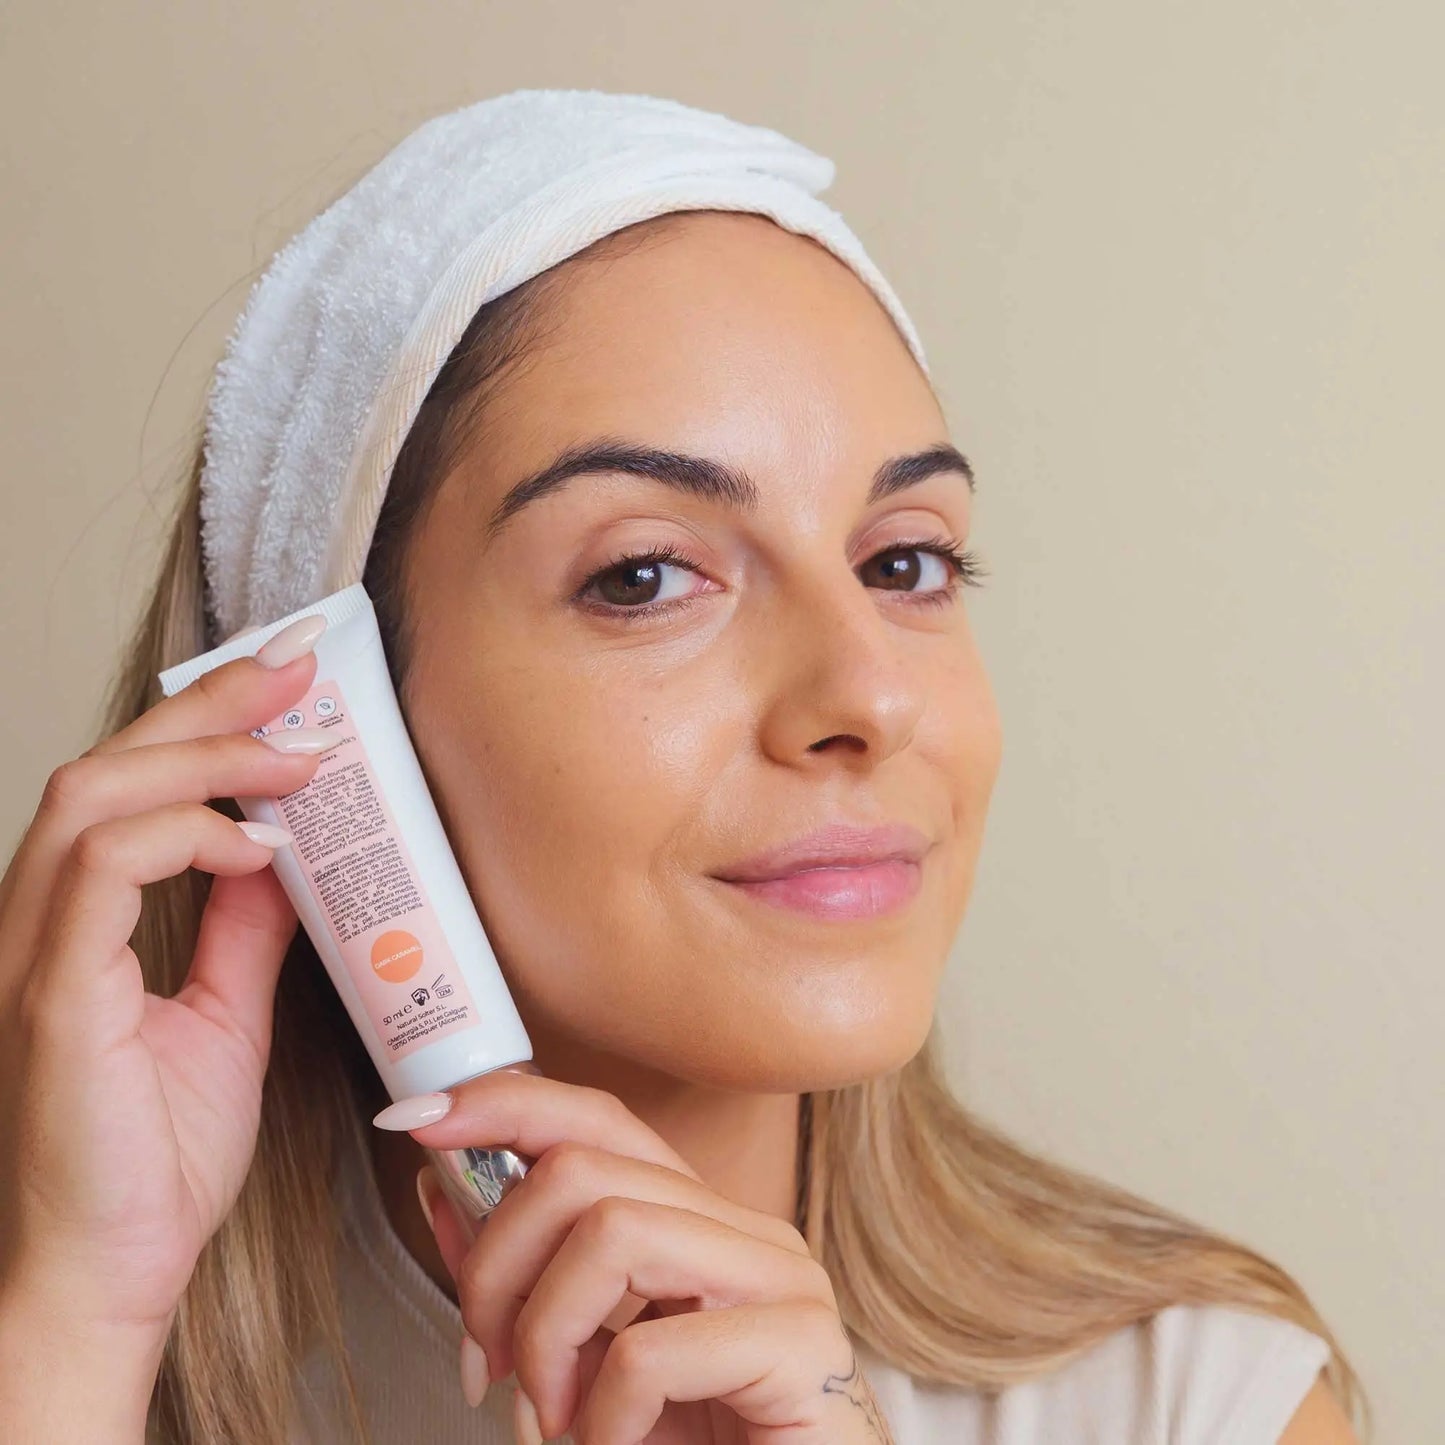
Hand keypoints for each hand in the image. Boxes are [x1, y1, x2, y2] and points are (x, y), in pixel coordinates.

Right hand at [0, 616, 331, 1339]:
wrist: (109, 1273)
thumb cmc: (152, 1161)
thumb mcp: (227, 1016)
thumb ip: (244, 930)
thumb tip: (286, 853)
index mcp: (81, 923)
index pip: (136, 786)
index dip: (208, 721)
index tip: (293, 684)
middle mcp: (42, 921)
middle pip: (113, 764)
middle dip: (210, 705)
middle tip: (298, 669)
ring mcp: (34, 953)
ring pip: (96, 795)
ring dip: (203, 756)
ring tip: (296, 753)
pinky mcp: (50, 993)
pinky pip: (101, 870)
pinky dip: (183, 834)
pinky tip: (257, 844)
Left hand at [399, 1070, 895, 1443]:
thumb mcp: (589, 1366)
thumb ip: (529, 1288)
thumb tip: (440, 1198)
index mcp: (698, 1222)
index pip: (600, 1119)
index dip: (506, 1104)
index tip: (418, 1120)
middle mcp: (745, 1230)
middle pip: (582, 1169)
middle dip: (497, 1265)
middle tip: (485, 1367)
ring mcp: (782, 1279)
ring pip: (613, 1231)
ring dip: (544, 1339)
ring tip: (547, 1421)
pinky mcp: (802, 1347)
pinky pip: (652, 1350)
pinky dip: (600, 1415)